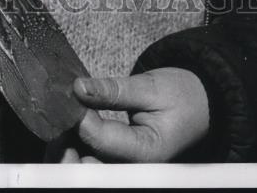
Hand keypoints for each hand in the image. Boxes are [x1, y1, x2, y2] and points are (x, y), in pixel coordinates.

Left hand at [69, 67, 209, 162]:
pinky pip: (91, 159)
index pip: (102, 140)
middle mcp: (134, 168)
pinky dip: (75, 144)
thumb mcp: (150, 86)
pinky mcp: (117, 162)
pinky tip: (66, 125)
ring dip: (66, 146)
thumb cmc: (181, 96)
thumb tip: (78, 87)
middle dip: (65, 145)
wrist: (201, 106)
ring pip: (86, 167)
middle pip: (89, 167)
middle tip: (55, 114)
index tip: (68, 95)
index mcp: (147, 152)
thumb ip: (113, 90)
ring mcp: (125, 168)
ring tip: (59, 117)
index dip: (79, 118)